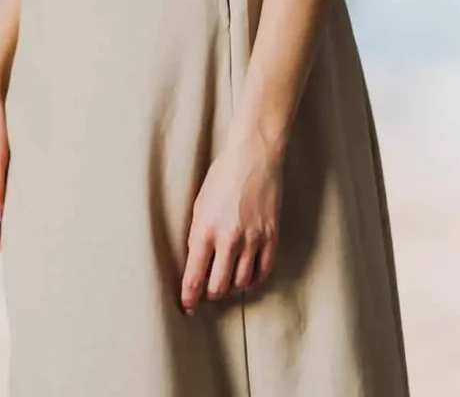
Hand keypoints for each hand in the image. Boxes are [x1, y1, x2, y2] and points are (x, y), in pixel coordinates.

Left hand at [181, 128, 282, 312]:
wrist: (254, 154)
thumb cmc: (223, 175)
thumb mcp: (200, 204)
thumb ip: (198, 235)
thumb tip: (197, 263)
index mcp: (205, 230)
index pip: (194, 277)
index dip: (189, 297)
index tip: (188, 306)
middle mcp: (228, 238)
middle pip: (218, 287)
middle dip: (210, 295)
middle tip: (208, 293)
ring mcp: (252, 238)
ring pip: (240, 283)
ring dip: (231, 288)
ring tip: (226, 284)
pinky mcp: (271, 235)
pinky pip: (263, 271)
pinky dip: (253, 280)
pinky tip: (247, 277)